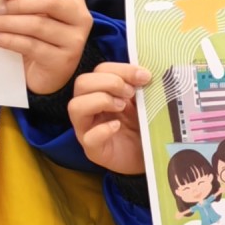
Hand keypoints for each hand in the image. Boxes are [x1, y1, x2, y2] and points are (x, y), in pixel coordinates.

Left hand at [0, 0, 92, 93]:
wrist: (45, 74)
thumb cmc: (39, 38)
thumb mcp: (32, 14)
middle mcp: (80, 17)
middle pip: (50, 1)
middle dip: (18, 3)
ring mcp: (75, 40)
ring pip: (38, 24)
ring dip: (8, 23)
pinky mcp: (63, 60)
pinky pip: (31, 46)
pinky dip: (9, 40)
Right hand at [69, 61, 149, 175]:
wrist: (149, 155)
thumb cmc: (142, 125)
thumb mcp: (142, 101)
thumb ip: (139, 86)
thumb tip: (144, 73)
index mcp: (101, 91)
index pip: (99, 70)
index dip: (120, 69)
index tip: (144, 76)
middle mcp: (89, 107)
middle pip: (81, 83)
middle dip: (109, 82)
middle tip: (131, 92)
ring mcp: (87, 129)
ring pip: (75, 107)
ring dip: (101, 100)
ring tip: (122, 107)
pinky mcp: (93, 150)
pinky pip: (88, 137)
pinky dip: (102, 129)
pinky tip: (117, 126)